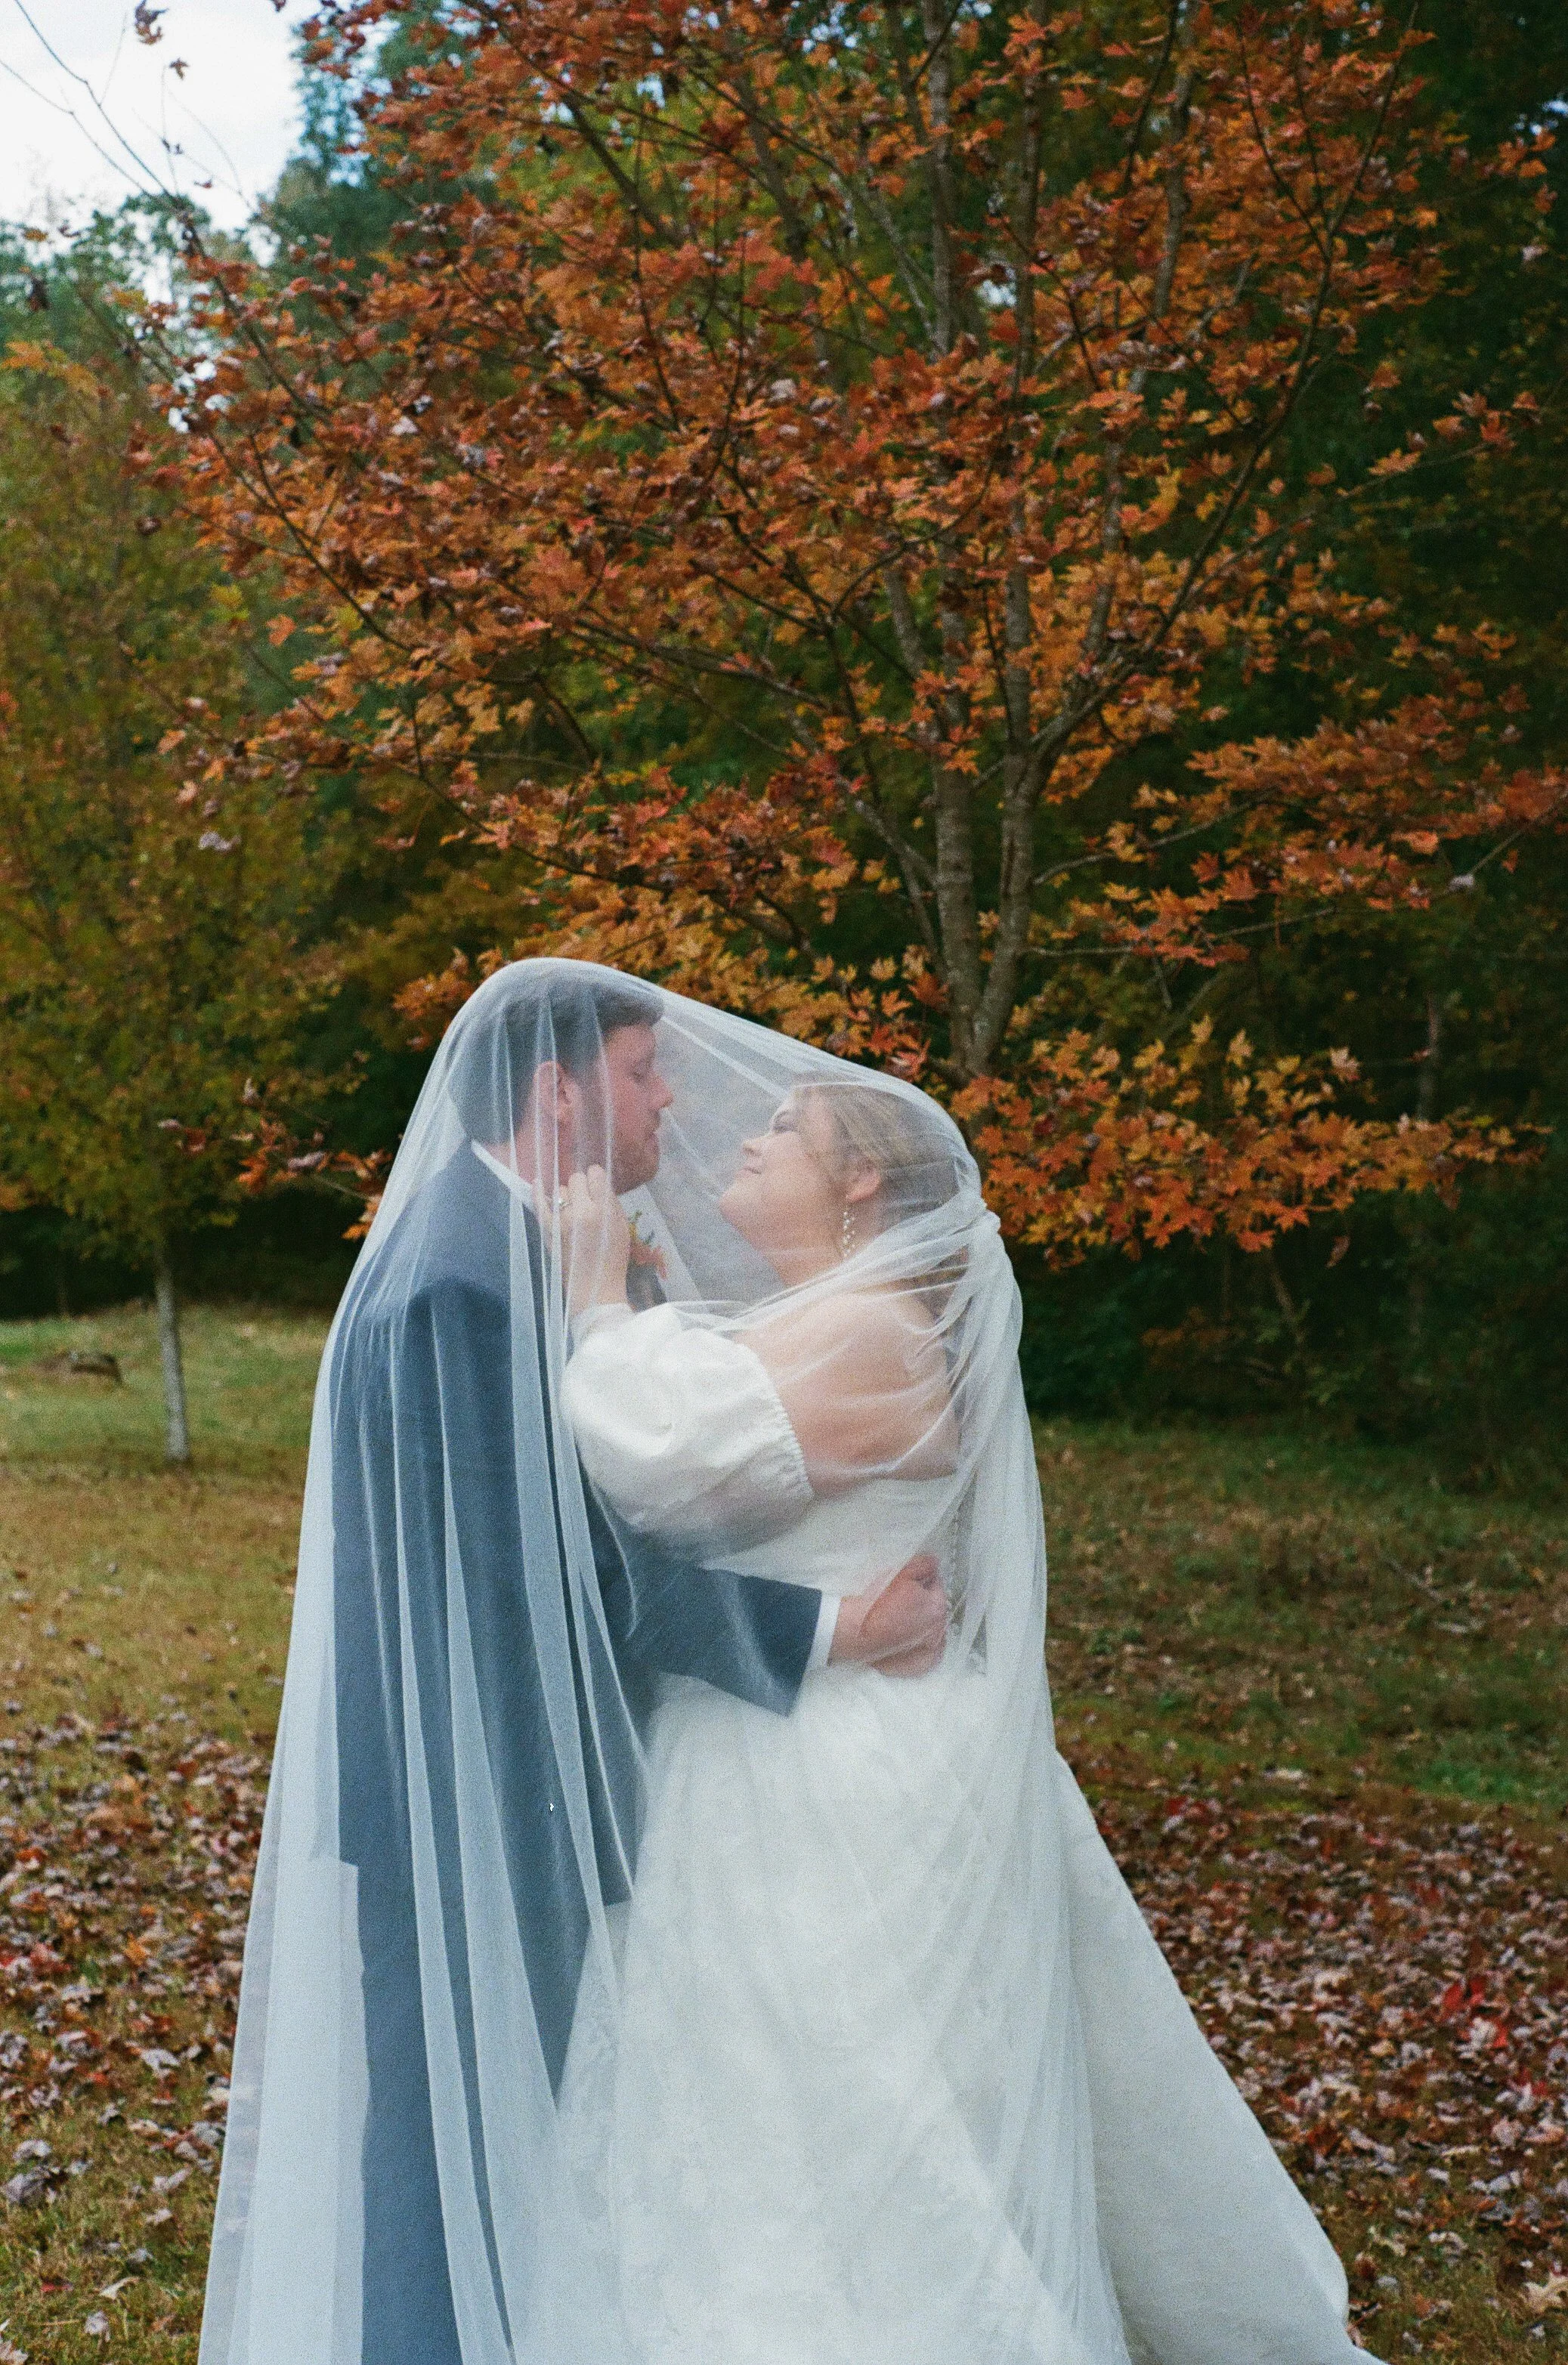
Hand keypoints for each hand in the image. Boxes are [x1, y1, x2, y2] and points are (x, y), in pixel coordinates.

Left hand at [535, 1165, 631, 1315]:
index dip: (596, 1178)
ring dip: (567, 1195)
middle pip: (576, 1179)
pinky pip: (539, 1203)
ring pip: (560, 1189)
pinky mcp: (548, 1230)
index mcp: (604, 1211)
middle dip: (582, 1186)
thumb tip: (599, 1185)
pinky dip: (538, 1192)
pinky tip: (537, 1183)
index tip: (597, 1186)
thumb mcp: (622, 1228)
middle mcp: (581, 1211)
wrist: (594, 1289)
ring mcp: (562, 1220)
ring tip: (573, 1209)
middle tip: (586, 1201)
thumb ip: (612, 1204)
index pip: (595, 1175)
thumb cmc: (613, 1259)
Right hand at [829, 1554, 945, 1678]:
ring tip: (904, 1619)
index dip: (922, 1581)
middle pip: (934, 1610)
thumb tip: (935, 1563)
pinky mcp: (915, 1666)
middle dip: (924, 1603)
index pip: (936, 1587)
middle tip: (903, 1599)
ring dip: (924, 1625)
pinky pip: (925, 1655)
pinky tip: (909, 1640)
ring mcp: (927, 1653)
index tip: (908, 1582)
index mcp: (937, 1608)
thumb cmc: (877, 1600)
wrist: (853, 1630)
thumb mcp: (900, 1573)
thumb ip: (923, 1566)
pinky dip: (920, 1647)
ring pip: (931, 1633)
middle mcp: (937, 1632)